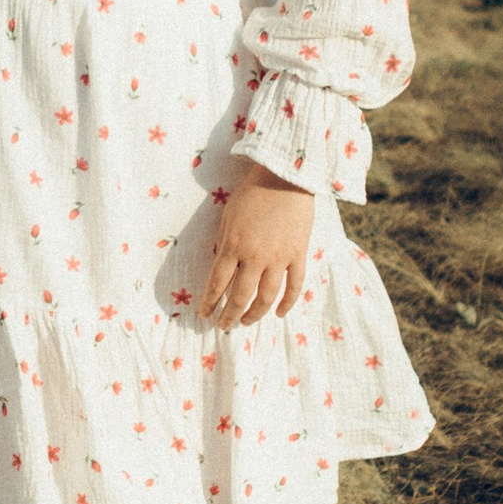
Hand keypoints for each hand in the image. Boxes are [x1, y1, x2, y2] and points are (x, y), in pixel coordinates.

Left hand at [198, 172, 316, 326]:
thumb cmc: (252, 193)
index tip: (204, 315)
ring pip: (266, 297)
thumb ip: (224, 244)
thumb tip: (221, 267)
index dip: (210, 302)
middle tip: (224, 326)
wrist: (285, 177)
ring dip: (255, 314)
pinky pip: (294, 285)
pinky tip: (279, 314)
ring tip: (246, 322)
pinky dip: (287, 303)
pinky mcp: (298, 254)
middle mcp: (255, 256)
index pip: (217, 283)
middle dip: (230, 315)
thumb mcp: (228, 216)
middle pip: (240, 296)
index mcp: (233, 245)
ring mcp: (279, 257)